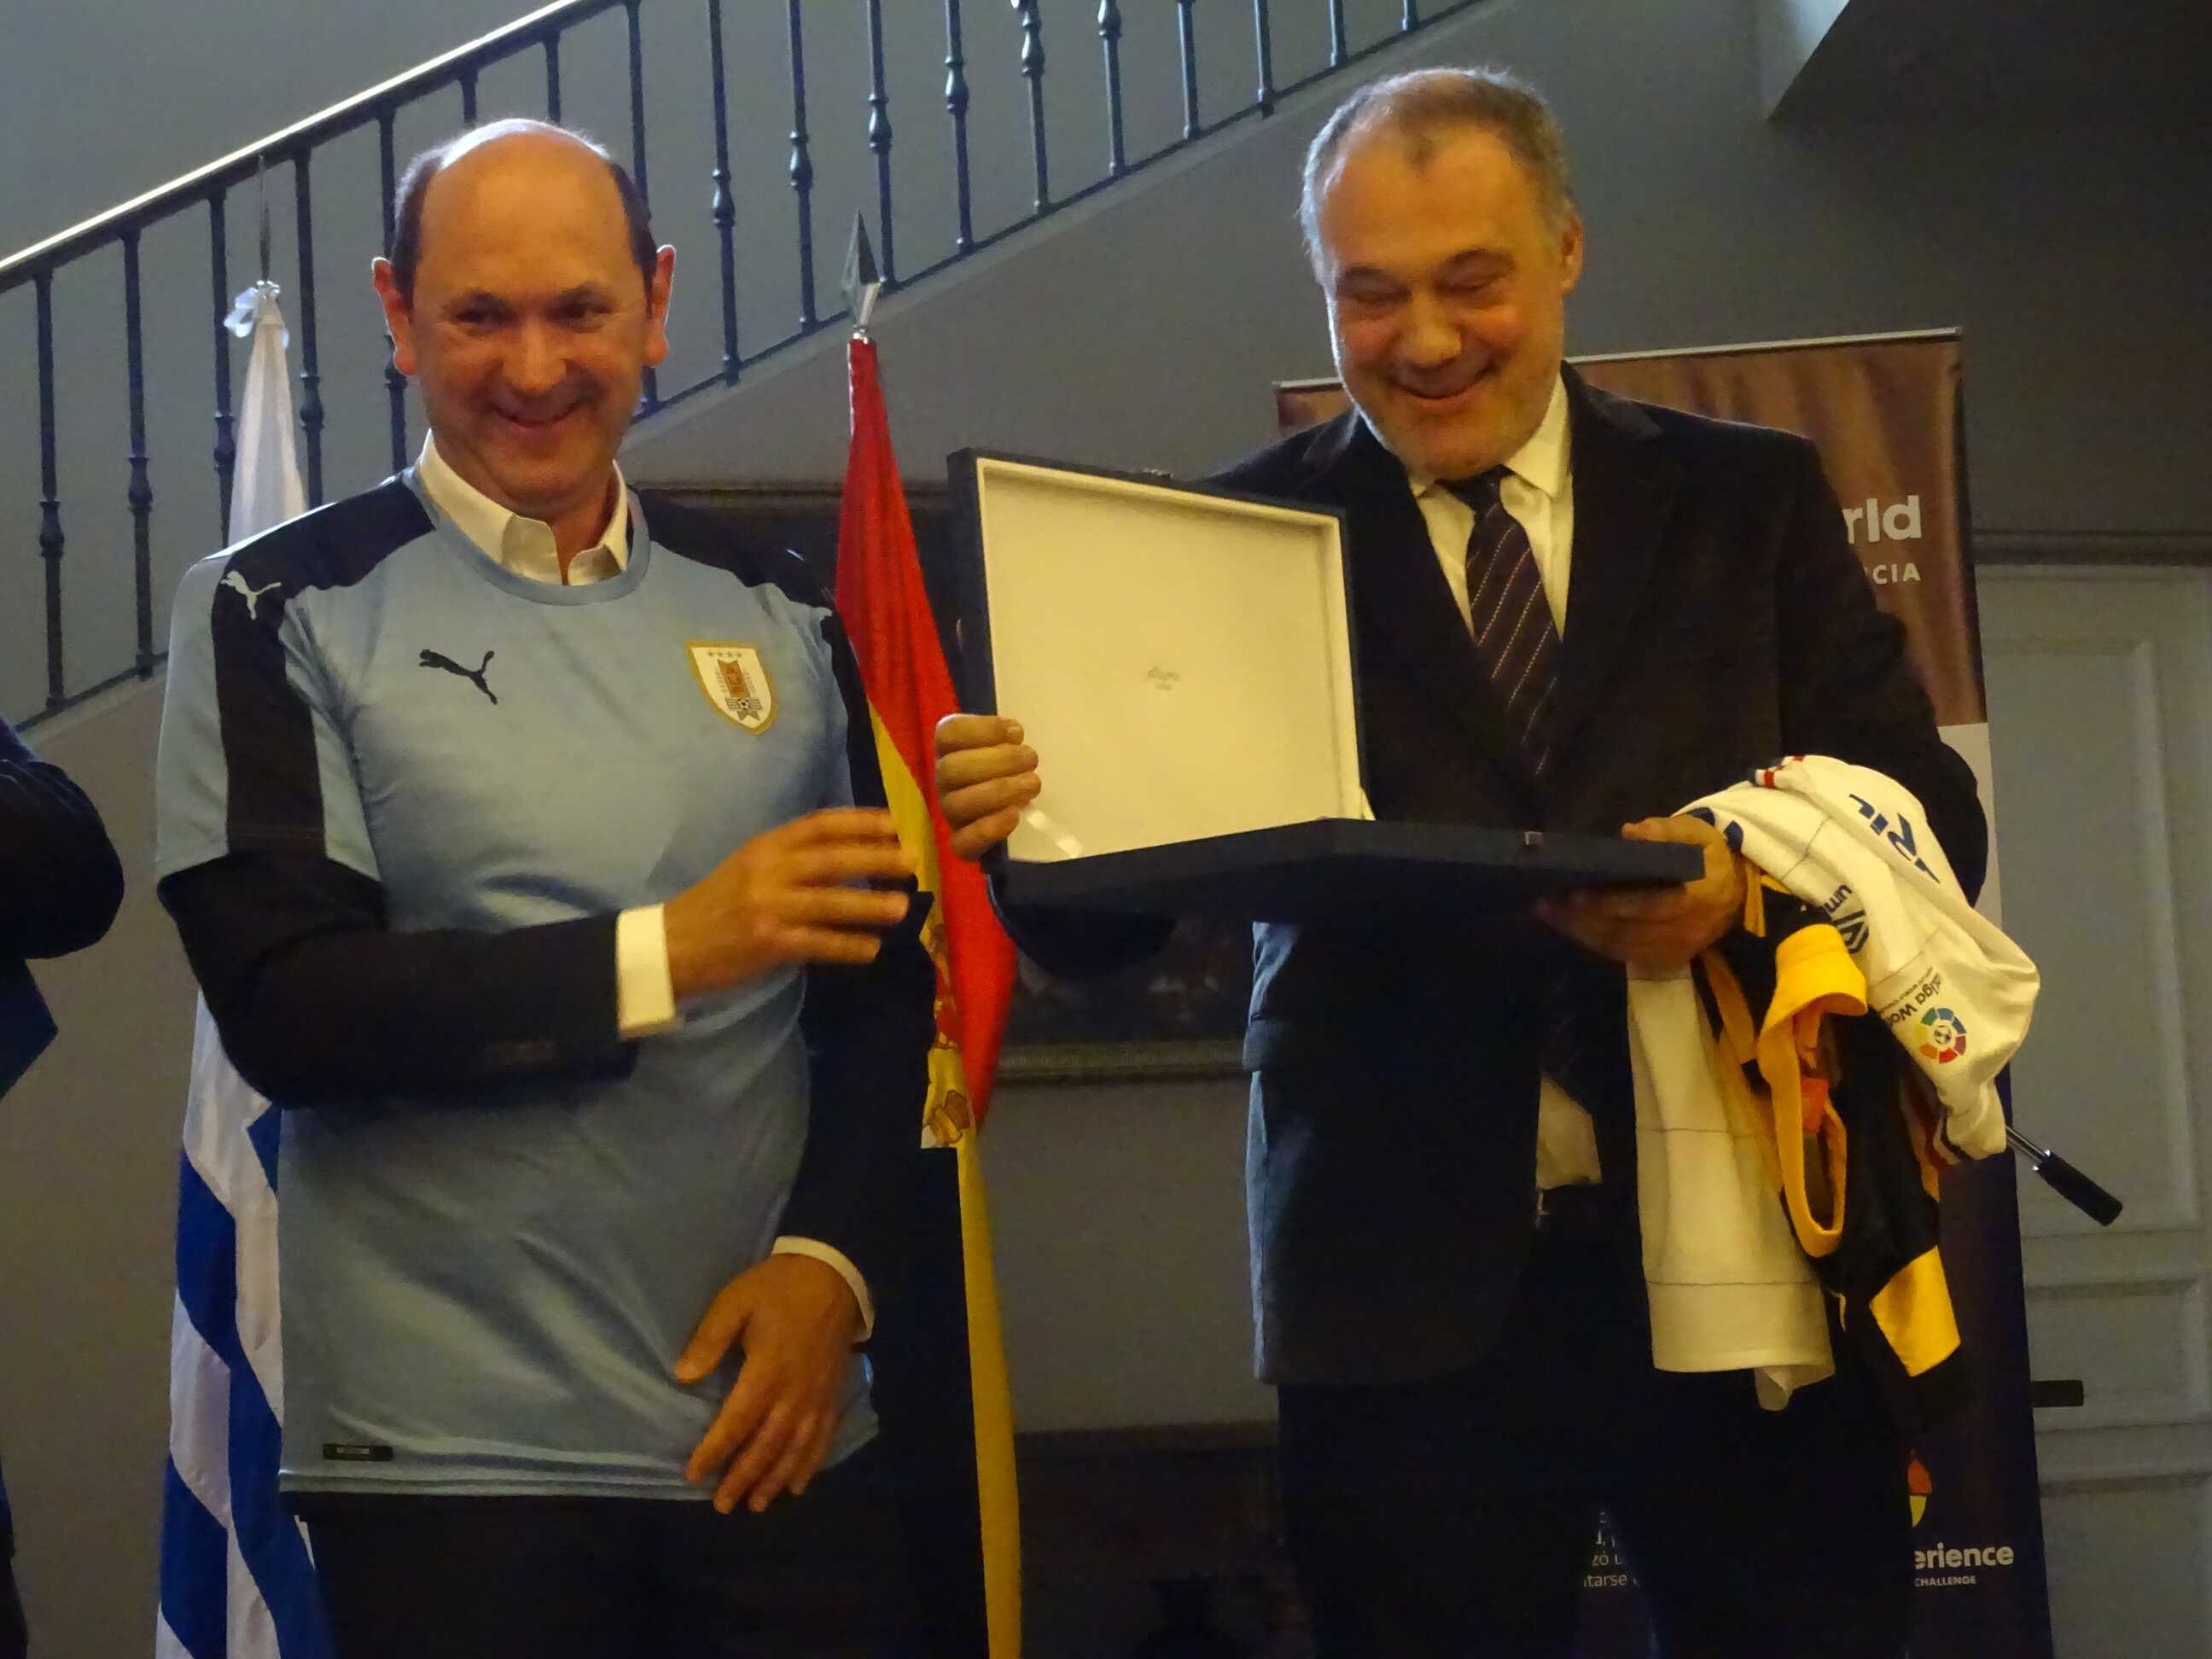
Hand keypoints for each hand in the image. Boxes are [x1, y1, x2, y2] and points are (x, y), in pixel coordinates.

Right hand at [663, 808, 914, 997]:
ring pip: (829, 902)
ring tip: (902, 907)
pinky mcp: (767, 942)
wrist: (671, 945)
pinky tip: (872, 948)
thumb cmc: (717, 904)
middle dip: (875, 857)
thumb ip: (790, 857)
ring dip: (869, 904)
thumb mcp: (749, 866)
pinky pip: (818, 942)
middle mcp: (768, 870)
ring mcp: (768, 906)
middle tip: (911, 862)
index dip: (860, 822)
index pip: (820, 825)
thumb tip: (850, 852)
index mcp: (765, 846)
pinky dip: (848, 945)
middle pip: (831, 858)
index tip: (894, 824)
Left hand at [675, 1254, 862, 1513]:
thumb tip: (684, 1376)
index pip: (737, 1421)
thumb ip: (710, 1339)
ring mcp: (817, 1397)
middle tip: (722, 1505)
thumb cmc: (778, 1288)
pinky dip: (809, 1465)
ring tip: (756, 1505)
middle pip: (766, 1445)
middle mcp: (794, 1393)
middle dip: (743, 1477)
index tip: (694, 1474)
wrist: (834, 1276)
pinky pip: (822, 1439)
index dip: (715, 1450)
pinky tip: (797, 1486)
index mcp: (767, 1370)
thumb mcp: (736, 1301)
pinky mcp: (832, 1396)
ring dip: (774, 1479)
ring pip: (795, 1449)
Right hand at [933, 714, 1039, 861]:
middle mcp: (945, 779)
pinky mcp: (961, 843)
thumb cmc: (1017, 770)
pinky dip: (987, 830)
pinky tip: (1014, 816)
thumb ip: (1010, 737)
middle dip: (997, 761)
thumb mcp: (1015, 746)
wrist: (1026, 814)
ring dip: (997, 792)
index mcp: (952, 748)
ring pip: (955, 804)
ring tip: (1032, 784)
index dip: (981, 729)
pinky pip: (962, 842)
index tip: (1017, 733)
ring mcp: (950, 812)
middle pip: (951, 768)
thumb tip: (1015, 734)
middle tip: (1031, 759)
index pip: (949, 732)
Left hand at [1532, 815, 1746, 971]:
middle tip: (1544, 903)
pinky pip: (1622, 955)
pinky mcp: (1665, 960)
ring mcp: (1674, 950)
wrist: (1738, 890)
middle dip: (1580, 919)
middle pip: (1623, 931)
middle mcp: (1684, 931)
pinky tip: (1570, 926)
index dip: (1608, 904)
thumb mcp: (1697, 834)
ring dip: (1580, 932)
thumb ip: (1665, 831)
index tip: (1574, 895)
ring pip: (1618, 946)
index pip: (1645, 906)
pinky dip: (1594, 941)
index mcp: (1695, 898)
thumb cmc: (1711, 857)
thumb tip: (1630, 832)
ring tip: (1548, 912)